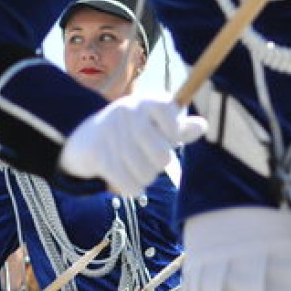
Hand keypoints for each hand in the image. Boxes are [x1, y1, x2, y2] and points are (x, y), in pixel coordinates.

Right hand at [59, 95, 206, 196]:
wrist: (88, 137)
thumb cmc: (134, 131)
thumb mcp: (157, 124)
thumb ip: (180, 128)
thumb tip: (202, 126)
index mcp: (147, 101)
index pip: (172, 118)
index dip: (175, 134)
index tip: (167, 136)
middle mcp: (128, 111)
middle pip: (162, 156)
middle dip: (160, 165)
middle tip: (152, 161)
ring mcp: (111, 131)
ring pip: (145, 174)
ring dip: (145, 178)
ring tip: (138, 169)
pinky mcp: (98, 154)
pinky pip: (128, 184)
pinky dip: (133, 189)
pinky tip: (130, 182)